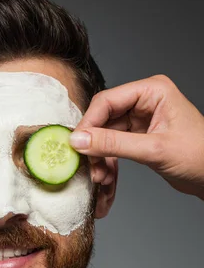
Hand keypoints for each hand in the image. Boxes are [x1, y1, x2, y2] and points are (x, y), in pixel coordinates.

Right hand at [69, 75, 203, 199]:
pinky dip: (108, 162)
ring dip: (99, 157)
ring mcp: (141, 119)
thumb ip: (114, 144)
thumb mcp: (154, 149)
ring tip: (99, 177)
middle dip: (94, 144)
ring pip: (106, 135)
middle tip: (86, 164)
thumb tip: (80, 140)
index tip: (75, 144)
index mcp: (152, 91)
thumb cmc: (199, 156)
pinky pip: (114, 146)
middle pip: (103, 118)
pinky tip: (106, 177)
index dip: (89, 123)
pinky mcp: (139, 136)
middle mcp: (144, 101)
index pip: (107, 101)